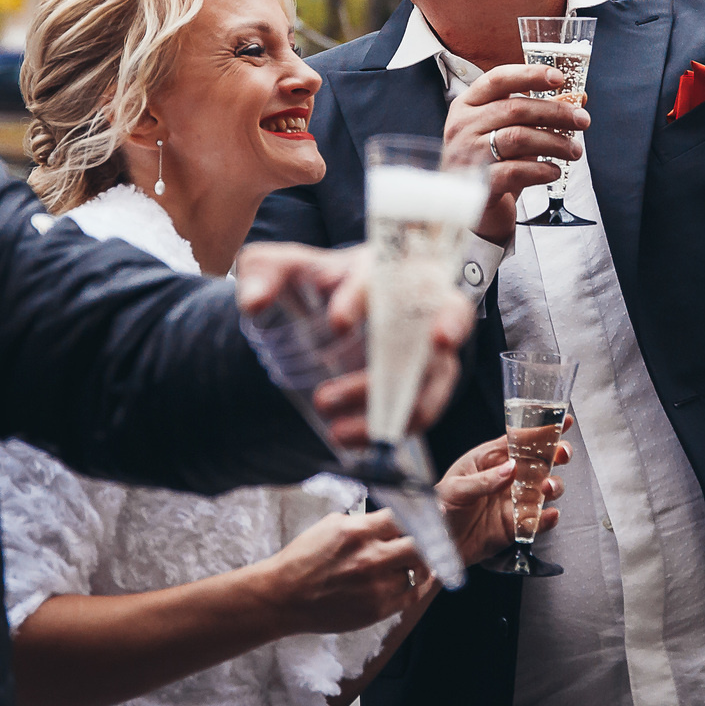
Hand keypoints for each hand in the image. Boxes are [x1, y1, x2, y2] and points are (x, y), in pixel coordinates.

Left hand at [233, 242, 470, 445]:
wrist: (325, 317)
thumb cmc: (308, 285)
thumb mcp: (276, 271)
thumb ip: (261, 275)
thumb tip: (253, 302)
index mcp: (378, 266)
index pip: (383, 273)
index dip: (364, 297)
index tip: (336, 324)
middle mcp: (416, 301)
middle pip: (451, 305)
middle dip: (450, 323)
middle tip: (438, 343)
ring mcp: (428, 342)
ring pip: (436, 369)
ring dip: (398, 402)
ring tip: (338, 429)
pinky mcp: (428, 378)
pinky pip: (429, 404)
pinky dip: (399, 426)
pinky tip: (353, 439)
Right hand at [258, 508, 425, 632]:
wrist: (283, 597)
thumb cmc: (303, 559)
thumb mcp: (330, 526)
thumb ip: (363, 522)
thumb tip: (391, 518)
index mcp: (357, 532)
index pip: (405, 517)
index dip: (422, 515)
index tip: (432, 515)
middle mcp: (370, 558)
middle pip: (420, 546)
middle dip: (426, 541)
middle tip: (429, 540)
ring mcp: (375, 587)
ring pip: (416, 572)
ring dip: (415, 566)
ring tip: (410, 562)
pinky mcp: (376, 610)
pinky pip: (411, 597)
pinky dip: (416, 587)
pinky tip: (413, 581)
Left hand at [436, 429, 570, 566]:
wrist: (434, 547)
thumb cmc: (439, 508)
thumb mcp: (454, 489)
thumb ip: (483, 480)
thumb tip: (511, 469)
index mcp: (490, 459)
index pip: (520, 438)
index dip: (542, 429)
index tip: (562, 422)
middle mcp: (507, 478)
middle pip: (540, 461)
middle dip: (557, 454)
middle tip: (561, 454)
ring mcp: (514, 501)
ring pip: (544, 489)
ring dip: (553, 485)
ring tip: (547, 488)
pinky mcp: (516, 526)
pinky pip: (537, 521)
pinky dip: (547, 519)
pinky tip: (549, 515)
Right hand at [445, 65, 586, 245]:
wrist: (472, 211)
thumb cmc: (492, 163)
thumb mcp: (510, 132)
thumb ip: (538, 113)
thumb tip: (579, 98)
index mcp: (468, 105)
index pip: (498, 79)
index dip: (530, 74)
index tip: (560, 78)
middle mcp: (462, 126)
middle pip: (515, 109)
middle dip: (555, 113)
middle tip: (582, 120)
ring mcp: (466, 155)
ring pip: (518, 138)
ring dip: (554, 142)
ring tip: (574, 151)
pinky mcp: (477, 184)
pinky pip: (515, 171)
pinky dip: (541, 170)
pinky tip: (554, 171)